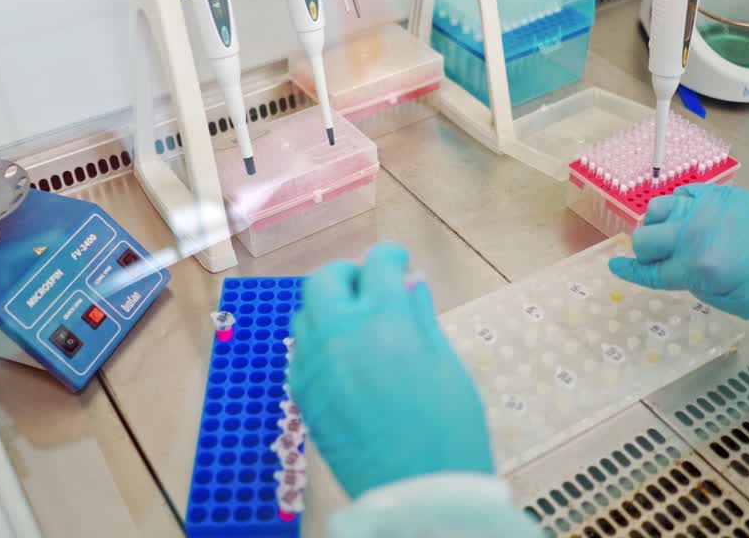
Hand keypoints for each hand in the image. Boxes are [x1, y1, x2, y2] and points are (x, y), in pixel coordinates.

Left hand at [290, 243, 493, 498]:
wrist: (418, 492)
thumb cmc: (448, 427)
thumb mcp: (445, 365)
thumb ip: (421, 318)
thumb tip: (411, 283)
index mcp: (383, 321)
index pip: (377, 265)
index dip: (391, 256)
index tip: (401, 261)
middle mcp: (338, 335)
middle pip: (324, 281)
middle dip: (348, 274)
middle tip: (372, 286)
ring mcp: (314, 366)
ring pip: (305, 313)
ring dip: (328, 306)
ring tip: (357, 321)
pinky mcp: (303, 395)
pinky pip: (300, 351)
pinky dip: (318, 340)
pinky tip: (344, 355)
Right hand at [608, 184, 748, 318]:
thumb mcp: (737, 305)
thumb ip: (699, 288)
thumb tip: (678, 272)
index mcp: (700, 268)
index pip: (651, 271)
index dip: (630, 272)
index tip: (615, 268)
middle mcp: (696, 234)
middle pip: (645, 238)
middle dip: (644, 253)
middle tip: (657, 260)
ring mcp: (706, 209)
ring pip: (656, 210)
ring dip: (655, 226)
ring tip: (669, 237)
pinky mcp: (719, 193)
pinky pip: (680, 194)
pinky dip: (674, 206)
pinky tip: (685, 218)